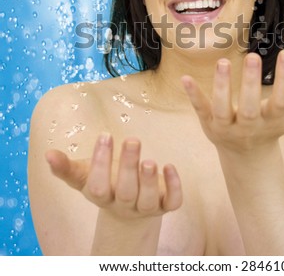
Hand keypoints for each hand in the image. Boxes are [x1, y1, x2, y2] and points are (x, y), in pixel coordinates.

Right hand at [45, 135, 181, 219]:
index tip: (105, 135)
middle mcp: (124, 204)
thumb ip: (67, 167)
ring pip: (148, 200)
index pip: (98, 186)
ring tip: (150, 160)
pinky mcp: (166, 205)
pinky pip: (172, 202)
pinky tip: (170, 166)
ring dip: (150, 180)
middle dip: (128, 167)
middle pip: (126, 192)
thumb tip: (49, 154)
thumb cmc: (105, 182)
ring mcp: (146, 207)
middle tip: (132, 140)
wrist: (128, 208)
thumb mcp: (85, 176)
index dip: (101, 162)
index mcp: (102, 196)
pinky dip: (174, 187)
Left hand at [181, 50, 283, 155]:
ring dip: (221, 87)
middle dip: (250, 84)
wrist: (246, 156)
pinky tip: (185, 78)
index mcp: (271, 122)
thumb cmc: (271, 129)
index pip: (281, 102)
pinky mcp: (208, 124)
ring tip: (223, 62)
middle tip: (253, 56)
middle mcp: (248, 126)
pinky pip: (201, 110)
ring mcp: (226, 126)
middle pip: (249, 108)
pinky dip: (194, 95)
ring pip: (222, 109)